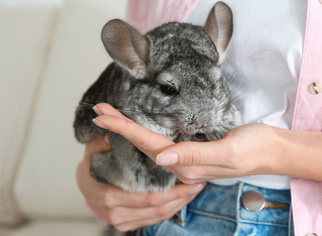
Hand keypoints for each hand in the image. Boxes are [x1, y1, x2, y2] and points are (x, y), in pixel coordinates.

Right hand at [76, 135, 205, 231]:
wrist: (85, 186)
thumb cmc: (92, 167)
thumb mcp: (93, 151)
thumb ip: (101, 143)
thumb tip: (110, 133)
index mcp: (111, 195)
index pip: (149, 198)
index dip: (173, 191)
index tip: (191, 180)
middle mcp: (116, 212)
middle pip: (157, 209)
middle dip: (181, 197)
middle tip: (199, 184)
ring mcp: (121, 221)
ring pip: (158, 216)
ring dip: (179, 204)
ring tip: (195, 190)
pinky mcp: (127, 224)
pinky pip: (154, 220)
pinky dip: (170, 210)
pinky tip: (182, 199)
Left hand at [90, 103, 280, 183]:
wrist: (274, 150)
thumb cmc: (255, 148)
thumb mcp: (228, 151)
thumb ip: (195, 155)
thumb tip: (161, 157)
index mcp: (188, 166)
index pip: (149, 144)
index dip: (124, 128)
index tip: (102, 116)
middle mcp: (183, 166)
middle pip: (145, 144)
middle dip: (119, 127)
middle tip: (99, 111)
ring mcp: (188, 161)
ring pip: (151, 144)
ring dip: (129, 129)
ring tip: (111, 116)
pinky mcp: (194, 152)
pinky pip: (163, 144)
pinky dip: (145, 133)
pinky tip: (139, 128)